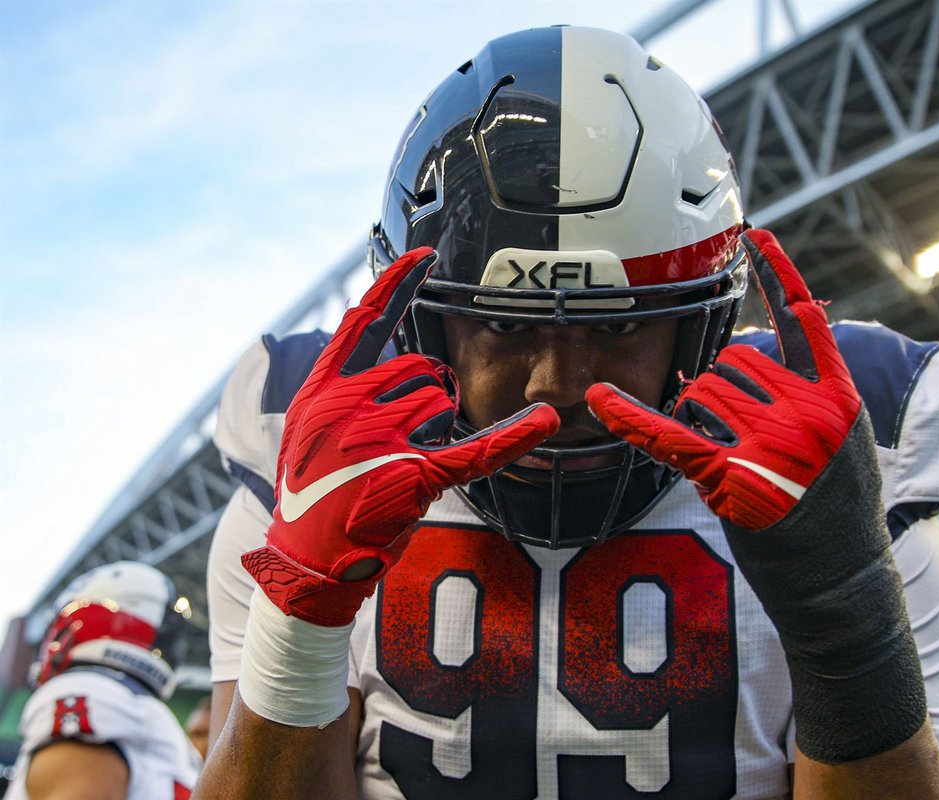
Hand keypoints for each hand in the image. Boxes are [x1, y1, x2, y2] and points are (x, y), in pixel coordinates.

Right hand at [242, 248, 558, 625]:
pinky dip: (514, 437)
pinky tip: (545, 421)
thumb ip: (341, 386)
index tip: (427, 256)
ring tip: (394, 469)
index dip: (397, 286)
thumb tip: (378, 349)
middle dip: (421, 399)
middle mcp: (349, 406)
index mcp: (323, 389)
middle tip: (395, 443)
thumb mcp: (308, 428)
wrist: (306, 558)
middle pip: (418, 372)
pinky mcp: (413, 477)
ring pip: (439, 406)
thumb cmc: (312, 493)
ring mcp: (379, 441)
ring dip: (429, 433)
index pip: (365, 322)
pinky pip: (476, 450)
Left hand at [589, 230, 926, 763]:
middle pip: (735, 363)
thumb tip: (758, 358)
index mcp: (838, 395)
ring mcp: (770, 444)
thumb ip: (818, 394)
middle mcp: (806, 410)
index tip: (754, 235)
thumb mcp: (852, 445)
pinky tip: (599, 397)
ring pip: (704, 393)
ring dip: (702, 416)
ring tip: (733, 459)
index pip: (803, 319)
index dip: (777, 273)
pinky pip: (670, 436)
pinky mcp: (732, 477)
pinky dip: (630, 417)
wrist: (844, 582)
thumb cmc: (843, 516)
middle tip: (741, 435)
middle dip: (724, 389)